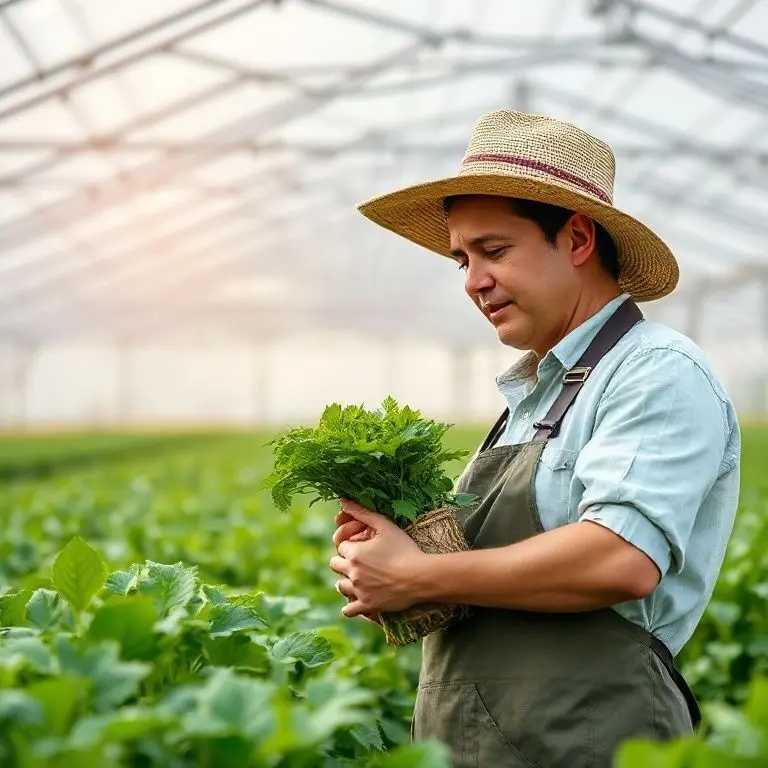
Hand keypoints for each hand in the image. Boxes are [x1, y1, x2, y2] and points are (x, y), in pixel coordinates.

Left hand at [330, 499, 426, 617]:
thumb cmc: (405, 548)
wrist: (420, 576)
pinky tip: (360, 599)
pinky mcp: (367, 606)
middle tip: (361, 562)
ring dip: (346, 582)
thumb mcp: (385, 526)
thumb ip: (362, 512)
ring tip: (360, 579)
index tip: (364, 546)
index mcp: (354, 552)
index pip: (341, 546)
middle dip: (344, 562)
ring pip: (340, 586)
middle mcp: (352, 572)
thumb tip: (343, 500)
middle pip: (335, 565)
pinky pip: (348, 610)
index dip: (352, 544)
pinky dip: (351, 606)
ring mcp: (358, 590)